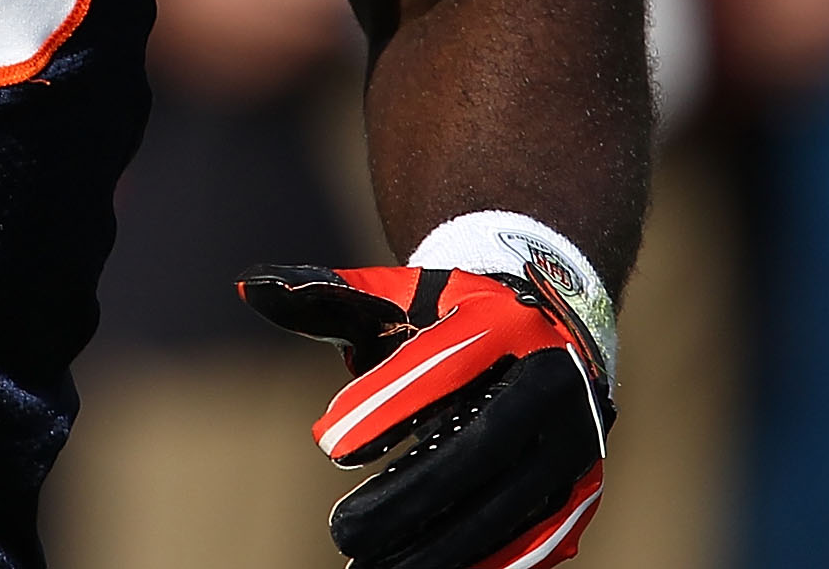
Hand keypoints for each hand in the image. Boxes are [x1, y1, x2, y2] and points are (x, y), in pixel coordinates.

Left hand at [238, 262, 610, 568]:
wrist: (548, 329)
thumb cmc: (448, 315)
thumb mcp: (392, 296)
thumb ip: (324, 297)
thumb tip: (250, 288)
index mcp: (503, 322)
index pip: (444, 364)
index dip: (388, 404)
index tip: (328, 441)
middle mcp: (551, 381)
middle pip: (481, 448)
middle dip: (409, 496)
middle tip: (340, 531)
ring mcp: (573, 442)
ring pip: (509, 506)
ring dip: (439, 546)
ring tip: (368, 568)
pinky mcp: (578, 493)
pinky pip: (533, 540)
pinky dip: (482, 564)